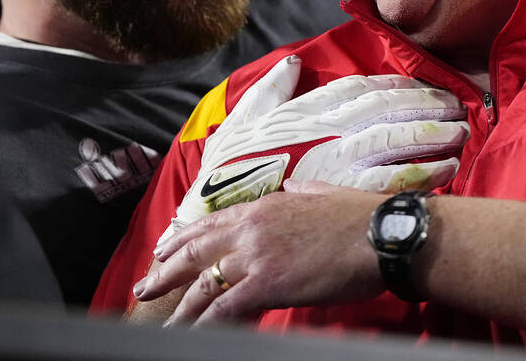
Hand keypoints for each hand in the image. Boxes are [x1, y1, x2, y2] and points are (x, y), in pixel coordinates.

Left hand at [137, 182, 384, 324]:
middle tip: (145, 286)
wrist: (380, 235)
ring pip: (203, 284)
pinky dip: (205, 325)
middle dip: (166, 271)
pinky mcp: (266, 284)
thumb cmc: (359, 217)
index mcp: (265, 206)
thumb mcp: (321, 193)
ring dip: (178, 306)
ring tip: (161, 324)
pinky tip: (193, 335)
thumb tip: (291, 189)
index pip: (212, 223)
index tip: (165, 247)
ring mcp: (255, 256)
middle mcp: (251, 228)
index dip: (183, 237)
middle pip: (195, 251)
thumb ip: (299, 193)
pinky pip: (224, 310)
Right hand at [165, 55, 467, 238]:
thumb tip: (294, 62)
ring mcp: (337, 158)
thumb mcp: (241, 118)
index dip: (398, 85)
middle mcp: (327, 128)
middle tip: (456, 108)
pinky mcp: (344, 191)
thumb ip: (271, 88)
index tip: (422, 86)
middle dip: (427, 106)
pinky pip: (393, 178)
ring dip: (433, 135)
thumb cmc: (226, 169)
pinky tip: (446, 170)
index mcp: (307, 109)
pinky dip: (423, 172)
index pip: (362, 87)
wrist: (214, 214)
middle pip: (389, 108)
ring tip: (460, 135)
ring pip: (397, 139)